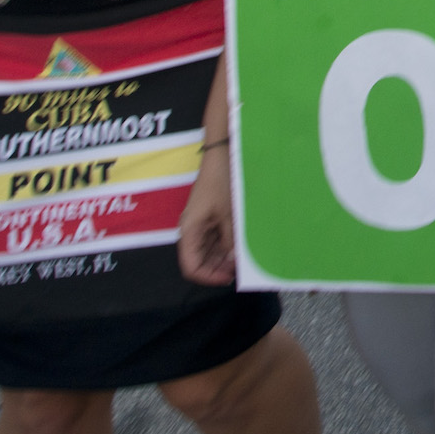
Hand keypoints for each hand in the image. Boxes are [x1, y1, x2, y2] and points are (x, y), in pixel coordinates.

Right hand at [177, 146, 237, 284]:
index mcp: (190, 230)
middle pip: (200, 261)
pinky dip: (227, 246)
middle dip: (218, 269)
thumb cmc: (222, 182)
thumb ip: (229, 240)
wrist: (222, 155)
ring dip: (224, 258)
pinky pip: (216, 239)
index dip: (208, 277)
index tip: (230, 277)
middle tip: (241, 270)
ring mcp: (201, 224)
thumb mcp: (228, 214)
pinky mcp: (211, 218)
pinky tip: (241, 246)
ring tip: (244, 259)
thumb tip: (233, 263)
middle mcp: (192, 230)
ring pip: (209, 252)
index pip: (191, 266)